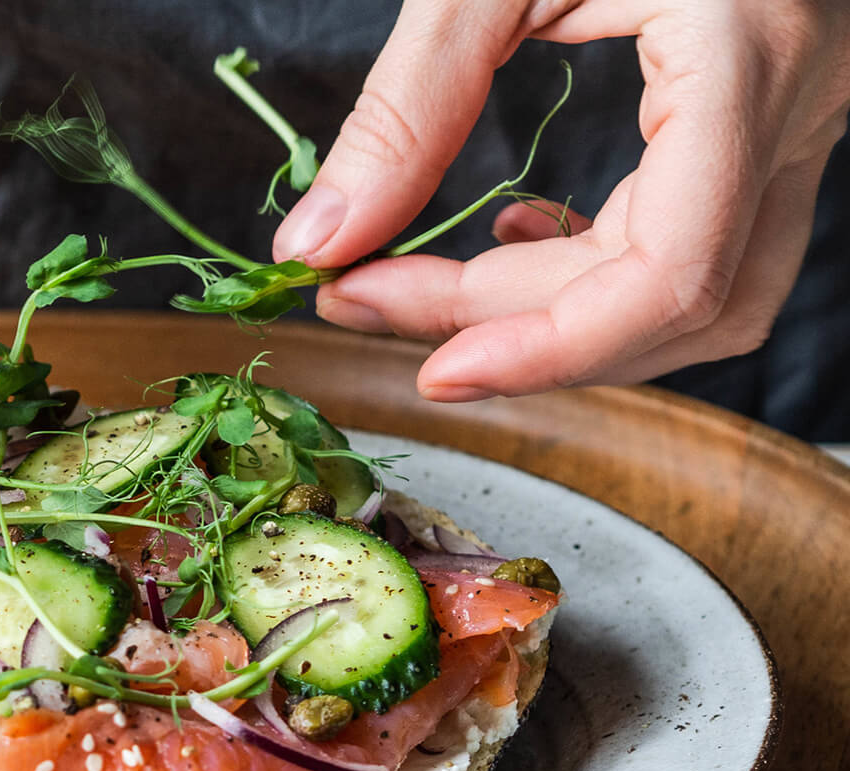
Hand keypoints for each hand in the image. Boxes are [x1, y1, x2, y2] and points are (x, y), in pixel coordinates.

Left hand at [271, 0, 849, 400]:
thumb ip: (406, 104)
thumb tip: (319, 242)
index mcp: (749, 55)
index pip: (676, 274)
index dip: (549, 349)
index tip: (426, 365)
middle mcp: (803, 103)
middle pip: (678, 302)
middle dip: (512, 326)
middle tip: (369, 301)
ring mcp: (804, 118)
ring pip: (704, 293)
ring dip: (557, 315)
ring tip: (429, 285)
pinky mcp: (774, 121)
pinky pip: (706, 241)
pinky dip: (599, 268)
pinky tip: (517, 236)